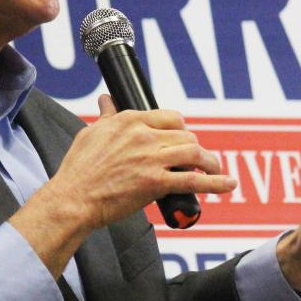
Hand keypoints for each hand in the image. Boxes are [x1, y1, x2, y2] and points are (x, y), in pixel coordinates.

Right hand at [50, 95, 235, 230]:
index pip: (170, 117)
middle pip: (186, 136)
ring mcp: (151, 159)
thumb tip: (105, 100)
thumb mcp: (90, 134)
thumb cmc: (78, 170)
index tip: (182, 138)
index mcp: (130, 121)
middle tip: (194, 160)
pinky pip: (195, 180)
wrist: (73, 199)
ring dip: (209, 162)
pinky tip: (228, 184)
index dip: (182, 129)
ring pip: (194, 153)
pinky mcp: (156, 183)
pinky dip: (216, 182)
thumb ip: (106, 116)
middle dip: (194, 148)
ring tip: (214, 170)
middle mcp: (144, 136)